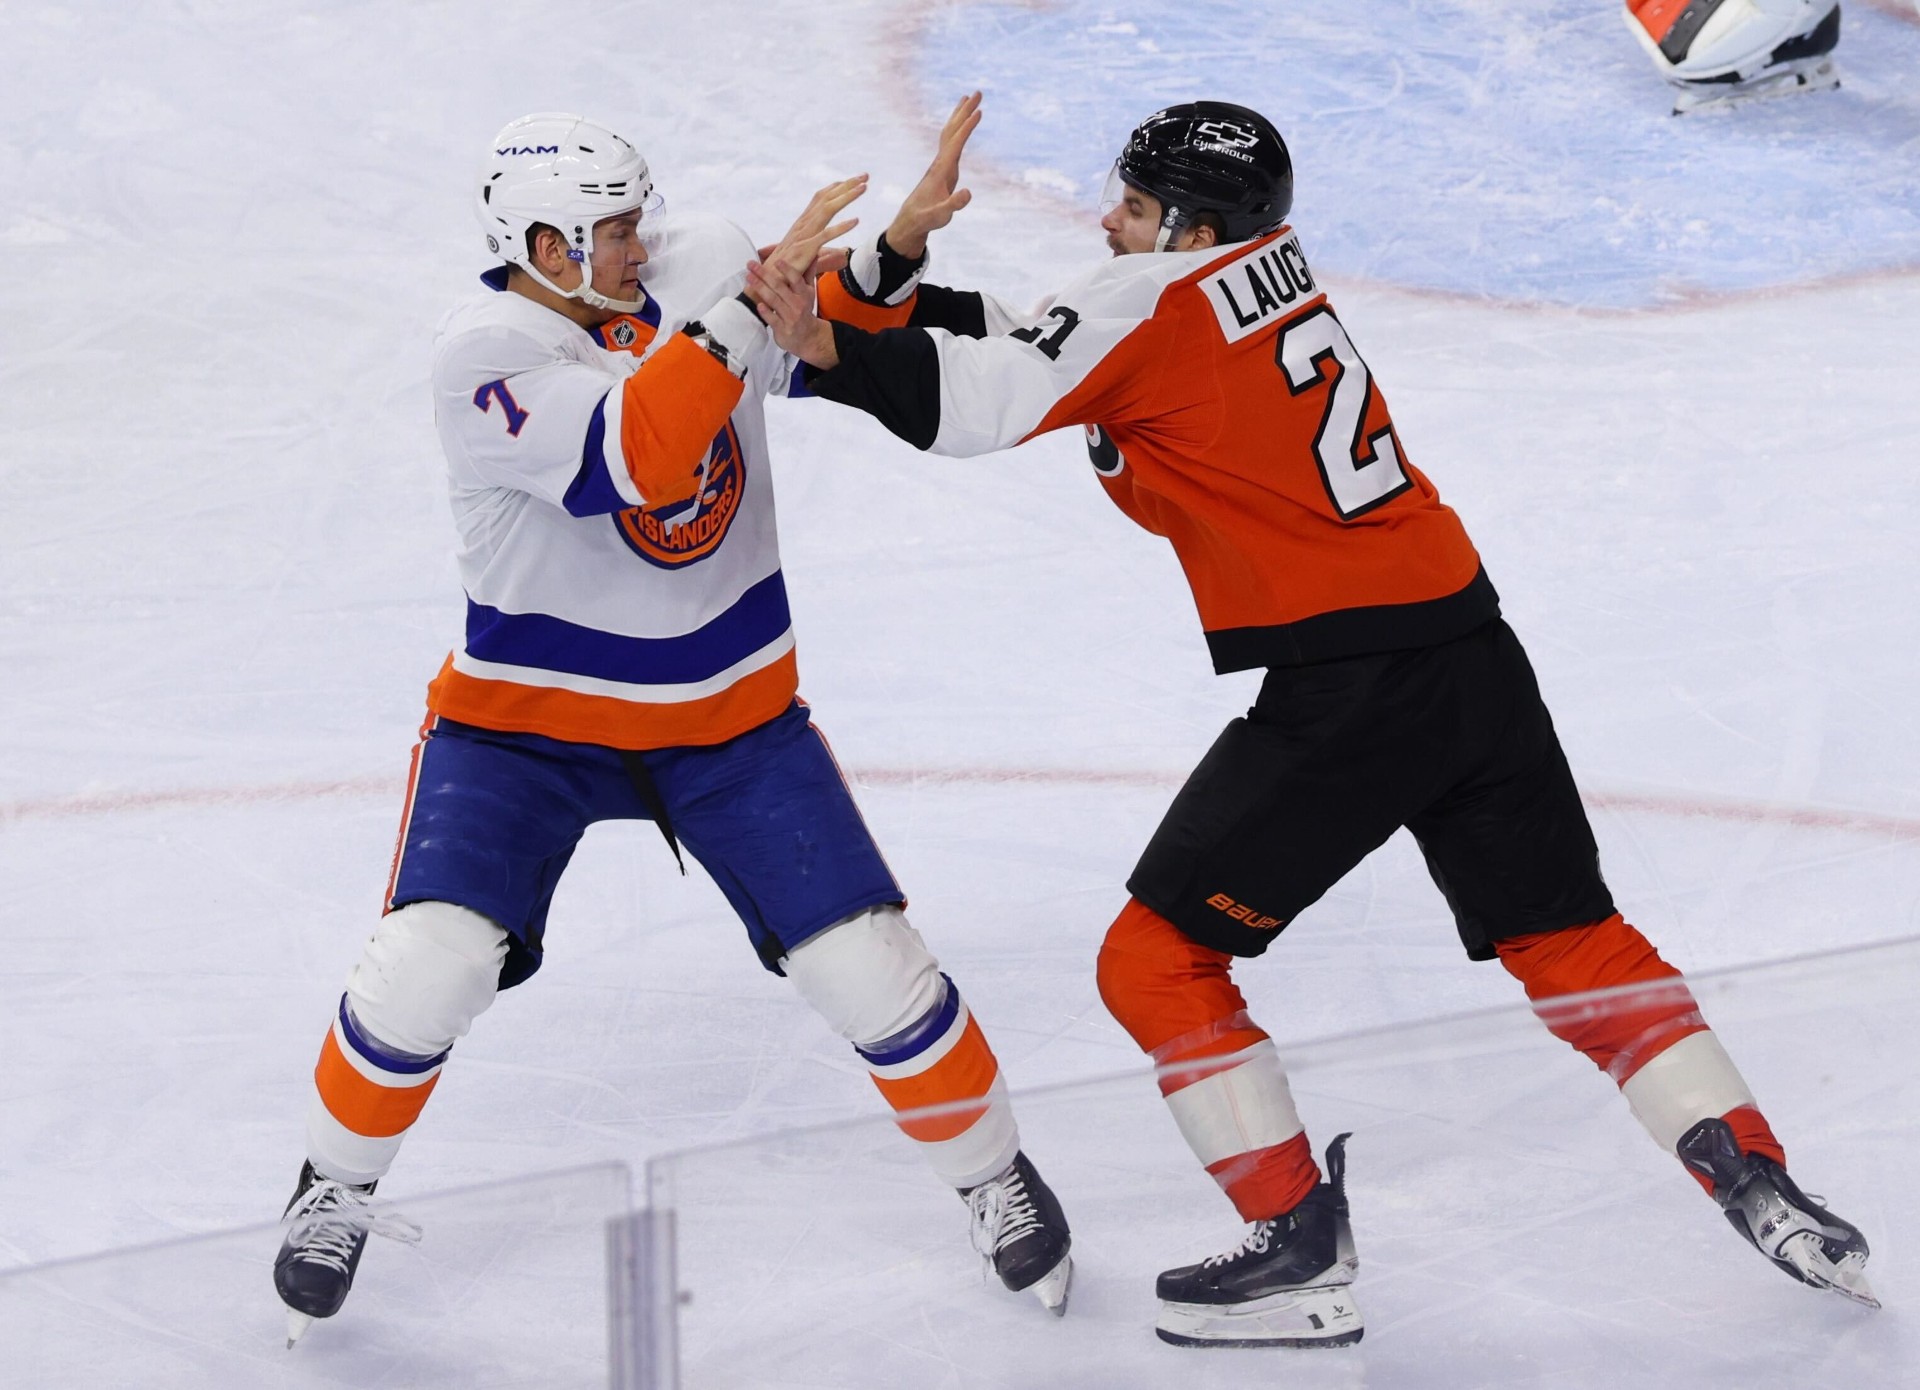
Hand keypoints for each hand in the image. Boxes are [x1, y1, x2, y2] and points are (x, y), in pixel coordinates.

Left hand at [746, 255, 838, 369]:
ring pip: (773, 300)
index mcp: (804, 294)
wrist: (808, 338)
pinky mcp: (782, 329)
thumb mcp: (810, 292)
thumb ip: (809, 273)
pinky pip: (772, 319)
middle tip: (751, 264)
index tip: (777, 261)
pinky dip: (765, 312)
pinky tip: (758, 304)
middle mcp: (797, 305)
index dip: (787, 270)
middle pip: (779, 287)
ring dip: (760, 287)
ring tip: (748, 277)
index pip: (796, 280)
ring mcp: (789, 318)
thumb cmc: (805, 311)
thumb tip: (813, 254)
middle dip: (764, 274)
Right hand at [747, 175, 865, 301]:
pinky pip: (825, 235)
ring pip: (827, 210)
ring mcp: (804, 235)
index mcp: (804, 224)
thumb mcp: (809, 258)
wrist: (767, 282)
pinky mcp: (805, 249)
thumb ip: (826, 253)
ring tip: (863, 187)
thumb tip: (843, 255)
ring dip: (847, 197)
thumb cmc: (786, 271)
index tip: (854, 181)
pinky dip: (841, 227)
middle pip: (827, 198)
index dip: (838, 188)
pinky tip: (856, 221)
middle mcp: (803, 224)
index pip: (821, 199)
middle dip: (846, 185)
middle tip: (865, 175)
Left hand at [885, 92, 980, 258]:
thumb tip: (969, 193)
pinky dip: (957, 128)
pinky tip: (961, 124)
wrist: (910, 221)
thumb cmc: (926, 219)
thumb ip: (954, 204)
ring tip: (968, 98)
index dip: (967, 127)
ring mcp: (941, 163)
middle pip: (953, 130)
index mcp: (942, 170)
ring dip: (960, 115)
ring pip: (950, 133)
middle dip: (965, 111)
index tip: (978, 111)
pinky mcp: (942, 168)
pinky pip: (950, 141)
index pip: (956, 143)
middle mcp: (941, 162)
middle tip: (978, 92)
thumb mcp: (941, 215)